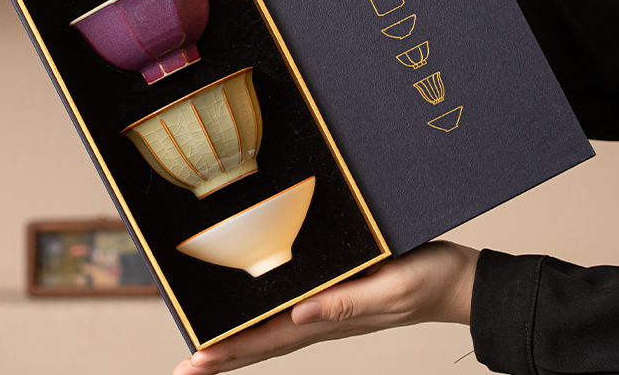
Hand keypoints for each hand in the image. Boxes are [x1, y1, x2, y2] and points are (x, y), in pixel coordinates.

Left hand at [172, 241, 479, 374]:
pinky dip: (269, 319)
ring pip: (277, 330)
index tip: (196, 359)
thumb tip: (299, 315)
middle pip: (266, 341)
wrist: (460, 280)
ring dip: (242, 341)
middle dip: (225, 354)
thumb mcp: (392, 286)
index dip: (232, 349)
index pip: (272, 339)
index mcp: (333, 317)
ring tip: (207, 350)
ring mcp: (333, 310)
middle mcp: (326, 317)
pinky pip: (295, 310)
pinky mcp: (342, 294)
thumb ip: (347, 302)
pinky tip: (258, 316)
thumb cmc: (429, 278)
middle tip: (186, 366)